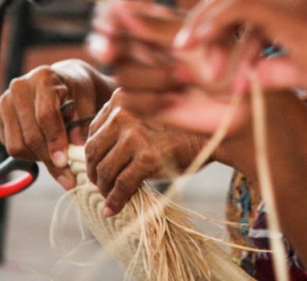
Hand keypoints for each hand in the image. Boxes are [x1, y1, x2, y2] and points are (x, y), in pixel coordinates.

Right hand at [0, 59, 113, 189]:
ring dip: (39, 159)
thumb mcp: (86, 101)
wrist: (60, 82)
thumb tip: (77, 149)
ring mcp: (5, 102)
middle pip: (30, 134)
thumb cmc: (76, 91)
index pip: (46, 115)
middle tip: (67, 174)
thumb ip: (83, 124)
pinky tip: (45, 151)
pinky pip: (10, 147)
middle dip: (49, 158)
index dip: (56, 141)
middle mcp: (20, 88)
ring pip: (17, 145)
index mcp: (43, 78)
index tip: (64, 161)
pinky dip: (29, 156)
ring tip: (58, 160)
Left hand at [83, 89, 206, 215]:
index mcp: (122, 97)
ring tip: (108, 196)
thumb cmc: (182, 127)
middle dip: (94, 172)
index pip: (94, 130)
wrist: (213, 135)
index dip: (93, 153)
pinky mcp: (147, 156)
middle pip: (94, 150)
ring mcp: (135, 134)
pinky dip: (114, 200)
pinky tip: (112, 208)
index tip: (97, 166)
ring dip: (103, 188)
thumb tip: (97, 154)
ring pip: (105, 169)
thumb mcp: (148, 113)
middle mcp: (124, 112)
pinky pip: (122, 184)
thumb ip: (124, 123)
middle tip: (100, 185)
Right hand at [88, 0, 253, 136]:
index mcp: (154, 23)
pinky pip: (128, 99)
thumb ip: (157, 27)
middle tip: (111, 51)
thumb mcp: (195, 39)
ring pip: (121, 73)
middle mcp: (143, 48)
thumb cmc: (229, 62)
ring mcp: (143, 76)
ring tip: (186, 79)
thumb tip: (119, 10)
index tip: (108, 25)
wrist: (244, 101)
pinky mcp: (145, 104)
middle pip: (104, 43)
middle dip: (108, 46)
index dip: (107, 18)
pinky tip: (175, 99)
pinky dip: (152, 99)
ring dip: (154, 76)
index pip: (114, 12)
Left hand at [174, 0, 306, 110]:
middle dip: (208, 20)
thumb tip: (251, 76)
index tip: (205, 54)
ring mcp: (299, 0)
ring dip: (209, 25)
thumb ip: (279, 68)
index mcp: (306, 7)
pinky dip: (216, 23)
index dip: (224, 26)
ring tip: (188, 54)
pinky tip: (198, 45)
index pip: (254, 6)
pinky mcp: (295, 11)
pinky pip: (243, 8)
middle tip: (183, 48)